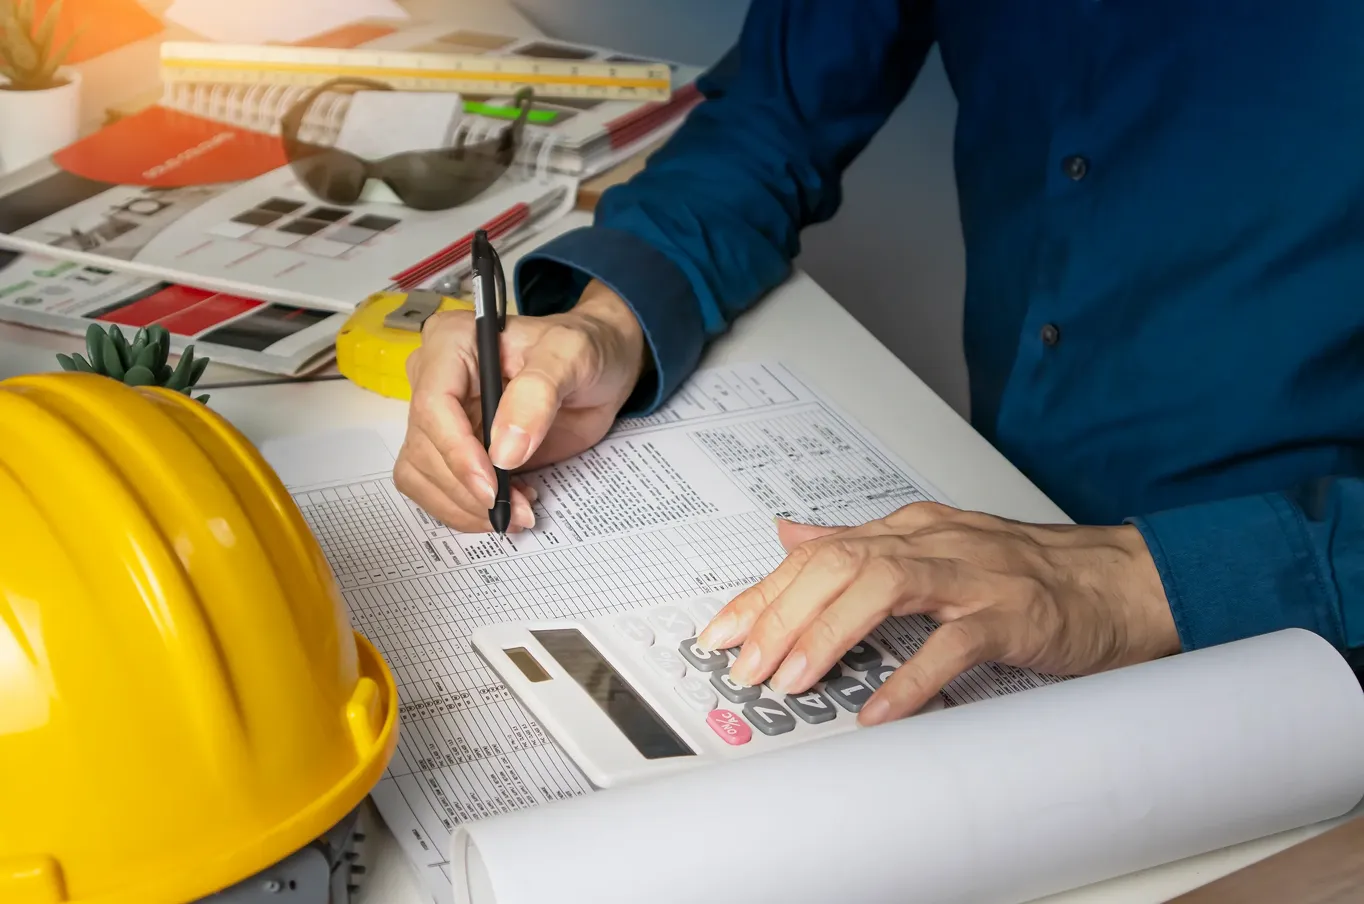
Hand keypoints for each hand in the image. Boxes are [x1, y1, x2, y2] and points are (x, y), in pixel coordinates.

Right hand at [394, 280, 647, 532]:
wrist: (597, 370)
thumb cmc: (583, 350)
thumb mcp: (571, 356)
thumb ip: (538, 395)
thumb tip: (505, 452)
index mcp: (452, 341)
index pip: (433, 404)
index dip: (457, 452)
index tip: (492, 487)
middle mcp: (434, 378)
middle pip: (423, 448)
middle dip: (467, 489)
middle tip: (519, 511)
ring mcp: (441, 417)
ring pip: (422, 475)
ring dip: (465, 507)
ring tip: (519, 511)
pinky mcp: (454, 449)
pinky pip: (438, 489)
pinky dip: (468, 510)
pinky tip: (510, 505)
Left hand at [697, 502, 1179, 725]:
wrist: (1120, 581)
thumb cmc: (1027, 572)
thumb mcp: (932, 547)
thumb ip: (859, 545)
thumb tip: (789, 535)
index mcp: (909, 530)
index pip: (817, 553)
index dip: (763, 593)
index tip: (720, 632)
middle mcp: (933, 542)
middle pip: (838, 564)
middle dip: (780, 614)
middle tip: (744, 663)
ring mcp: (973, 576)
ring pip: (883, 587)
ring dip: (827, 636)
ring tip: (791, 680)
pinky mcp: (1012, 614)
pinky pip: (953, 643)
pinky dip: (911, 676)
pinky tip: (878, 709)